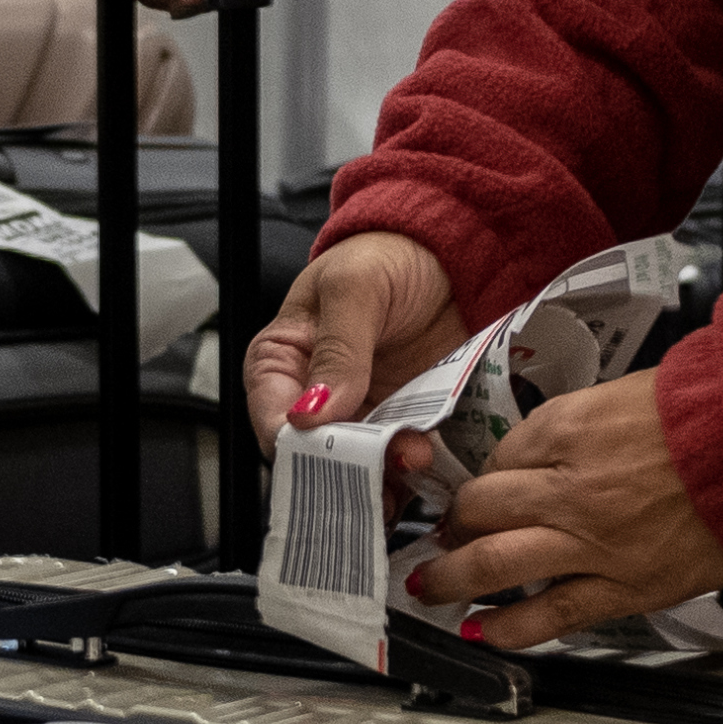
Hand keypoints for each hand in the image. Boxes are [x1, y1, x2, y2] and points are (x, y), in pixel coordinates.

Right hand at [244, 225, 470, 447]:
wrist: (452, 253)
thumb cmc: (388, 255)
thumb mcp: (356, 286)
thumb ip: (337, 348)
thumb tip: (312, 412)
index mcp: (282, 358)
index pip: (270, 417)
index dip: (293, 444)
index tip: (328, 455)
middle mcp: (316, 394)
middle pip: (316, 452)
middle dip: (344, 467)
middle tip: (376, 465)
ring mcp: (363, 410)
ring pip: (361, 462)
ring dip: (384, 470)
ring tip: (415, 457)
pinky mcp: (404, 418)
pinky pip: (401, 454)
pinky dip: (412, 464)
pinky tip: (428, 460)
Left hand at [408, 364, 722, 645]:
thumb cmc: (710, 415)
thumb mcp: (626, 396)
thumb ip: (577, 428)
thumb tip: (541, 452)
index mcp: (568, 429)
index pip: (498, 459)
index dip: (482, 478)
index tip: (479, 491)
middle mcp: (568, 487)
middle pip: (479, 510)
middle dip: (453, 524)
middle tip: (444, 534)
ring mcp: (592, 542)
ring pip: (494, 564)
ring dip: (451, 579)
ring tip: (430, 587)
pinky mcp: (623, 586)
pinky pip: (551, 614)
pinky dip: (507, 629)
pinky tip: (481, 632)